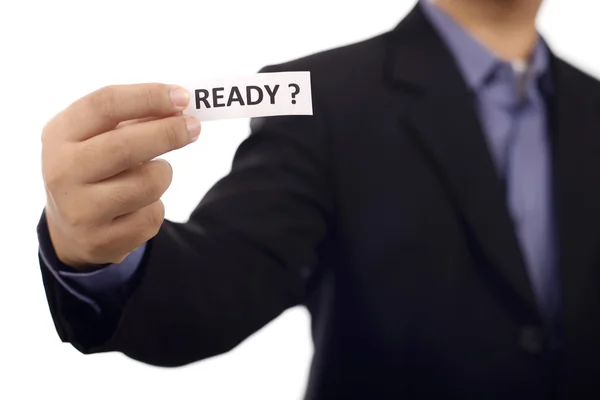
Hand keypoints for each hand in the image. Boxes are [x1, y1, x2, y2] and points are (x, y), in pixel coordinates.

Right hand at [41, 84, 199, 268]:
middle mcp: (62, 172)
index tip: (182, 96)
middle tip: (193, 127)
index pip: (104, 105)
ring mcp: (80, 210)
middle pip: (124, 145)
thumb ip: (133, 119)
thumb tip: (178, 106)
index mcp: (60, 135)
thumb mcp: (98, 137)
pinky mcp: (102, 241)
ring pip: (148, 183)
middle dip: (168, 133)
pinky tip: (139, 206)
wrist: (70, 228)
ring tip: (152, 174)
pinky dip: (156, 206)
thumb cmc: (95, 167)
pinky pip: (153, 216)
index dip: (148, 97)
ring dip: (163, 174)